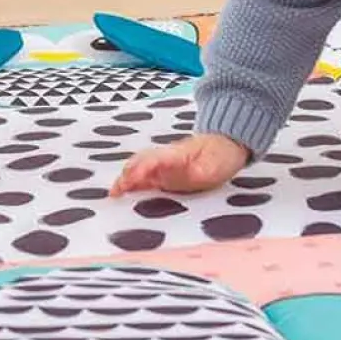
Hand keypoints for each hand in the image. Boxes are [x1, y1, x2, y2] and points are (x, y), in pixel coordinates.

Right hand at [109, 132, 249, 197]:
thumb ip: (204, 169)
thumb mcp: (218, 163)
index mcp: (177, 154)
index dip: (142, 170)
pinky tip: (123, 195)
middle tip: (114, 193)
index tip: (131, 181)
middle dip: (127, 176)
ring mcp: (164, 165)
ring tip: (114, 195)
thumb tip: (195, 175)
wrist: (226, 144)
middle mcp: (166, 158)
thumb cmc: (222, 154)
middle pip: (140, 162)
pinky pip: (144, 176)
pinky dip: (131, 184)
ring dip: (125, 179)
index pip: (154, 159)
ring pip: (139, 167)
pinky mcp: (164, 173)